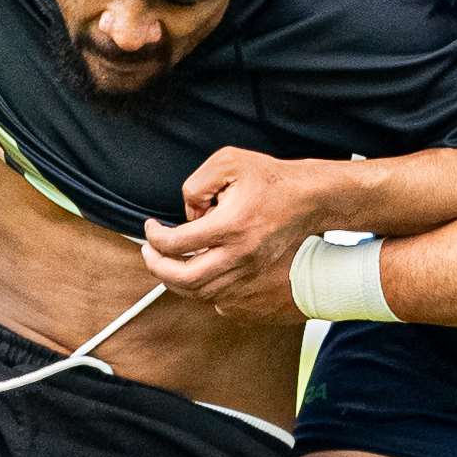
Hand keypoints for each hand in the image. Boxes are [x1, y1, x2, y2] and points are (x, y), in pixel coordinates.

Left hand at [139, 146, 327, 318]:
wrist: (307, 198)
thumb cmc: (270, 178)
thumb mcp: (228, 161)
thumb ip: (196, 184)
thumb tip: (186, 214)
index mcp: (231, 225)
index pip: (178, 243)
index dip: (154, 236)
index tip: (150, 227)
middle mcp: (239, 253)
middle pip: (186, 278)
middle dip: (157, 267)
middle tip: (149, 251)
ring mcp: (247, 269)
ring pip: (200, 292)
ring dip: (174, 280)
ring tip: (164, 261)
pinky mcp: (252, 275)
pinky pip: (216, 294)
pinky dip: (195, 286)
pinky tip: (188, 268)